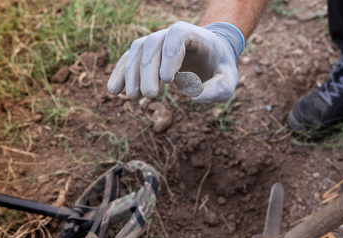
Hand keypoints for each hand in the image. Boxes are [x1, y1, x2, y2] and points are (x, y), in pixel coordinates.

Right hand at [107, 21, 243, 102]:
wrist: (210, 56)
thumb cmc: (219, 67)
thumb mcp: (228, 80)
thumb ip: (219, 89)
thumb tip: (195, 97)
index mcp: (193, 34)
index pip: (177, 35)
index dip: (170, 56)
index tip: (168, 81)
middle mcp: (170, 34)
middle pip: (153, 44)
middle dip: (148, 70)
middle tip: (151, 96)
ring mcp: (155, 42)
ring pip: (137, 50)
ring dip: (132, 73)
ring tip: (132, 97)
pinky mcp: (145, 54)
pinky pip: (129, 59)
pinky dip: (120, 73)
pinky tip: (114, 91)